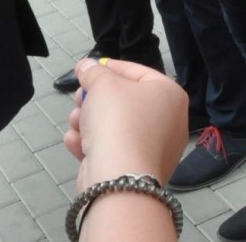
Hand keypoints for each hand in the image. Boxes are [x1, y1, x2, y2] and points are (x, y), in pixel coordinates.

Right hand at [64, 57, 187, 192]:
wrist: (119, 179)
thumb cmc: (117, 120)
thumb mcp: (102, 84)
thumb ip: (92, 72)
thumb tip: (86, 66)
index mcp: (169, 95)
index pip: (137, 72)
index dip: (110, 67)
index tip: (89, 68)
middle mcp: (168, 122)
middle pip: (123, 102)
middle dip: (94, 100)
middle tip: (79, 98)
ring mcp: (154, 150)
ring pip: (114, 127)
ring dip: (88, 122)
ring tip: (75, 122)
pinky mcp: (137, 172)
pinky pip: (112, 150)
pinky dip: (93, 146)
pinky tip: (76, 143)